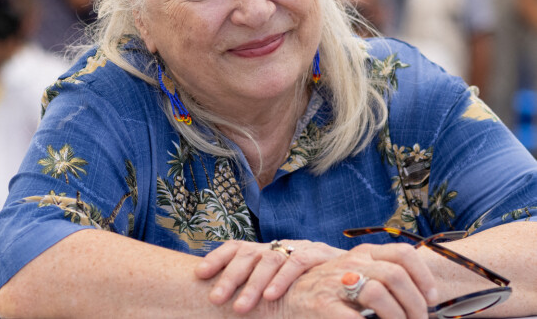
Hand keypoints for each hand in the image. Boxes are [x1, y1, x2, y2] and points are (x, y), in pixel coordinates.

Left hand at [195, 239, 341, 313]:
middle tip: (215, 298)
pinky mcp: (317, 254)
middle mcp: (279, 245)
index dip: (217, 257)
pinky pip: (296, 263)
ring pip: (269, 259)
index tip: (199, 273)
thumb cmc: (309, 282)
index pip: (236, 246)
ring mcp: (298, 247)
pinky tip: (271, 296)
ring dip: (253, 284)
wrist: (353, 272)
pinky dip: (282, 280)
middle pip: (249, 252)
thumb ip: (258, 284)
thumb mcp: (280, 281)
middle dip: (230, 275)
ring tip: (239, 307)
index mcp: (266, 250)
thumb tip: (222, 301)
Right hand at [283, 242, 438, 318]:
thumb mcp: (353, 277)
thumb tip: (420, 300)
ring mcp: (336, 283)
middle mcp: (351, 263)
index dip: (423, 276)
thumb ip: (378, 279)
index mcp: (362, 254)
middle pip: (396, 275)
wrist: (283, 298)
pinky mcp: (324, 305)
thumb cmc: (324, 292)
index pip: (403, 253)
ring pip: (380, 294)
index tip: (432, 300)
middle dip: (415, 306)